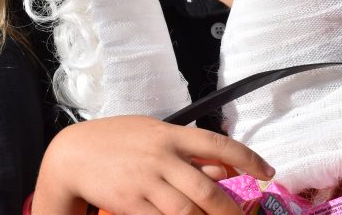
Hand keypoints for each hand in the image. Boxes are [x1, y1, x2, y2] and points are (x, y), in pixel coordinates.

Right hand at [32, 116, 274, 214]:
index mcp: (169, 134)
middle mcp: (160, 157)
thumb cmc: (117, 142)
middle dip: (232, 210)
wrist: (74, 154)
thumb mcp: (153, 134)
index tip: (268, 172)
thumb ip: (187, 151)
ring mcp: (145, 182)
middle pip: (207, 189)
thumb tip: (225, 171)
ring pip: (188, 211)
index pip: (217, 143)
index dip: (248, 158)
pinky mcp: (131, 203)